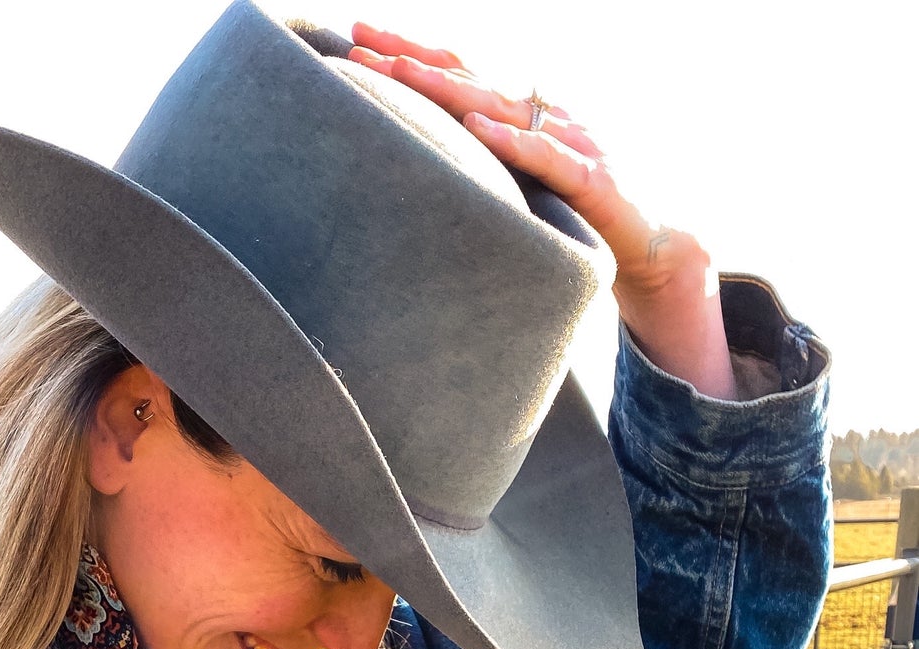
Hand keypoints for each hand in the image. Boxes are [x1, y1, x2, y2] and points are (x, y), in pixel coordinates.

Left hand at [349, 22, 737, 399]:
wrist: (655, 248)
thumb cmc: (580, 222)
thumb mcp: (517, 192)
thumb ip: (479, 173)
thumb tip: (418, 174)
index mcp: (523, 118)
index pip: (459, 76)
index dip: (410, 55)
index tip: (357, 39)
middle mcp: (544, 118)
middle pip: (469, 78)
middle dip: (411, 55)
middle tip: (357, 37)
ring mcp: (569, 143)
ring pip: (500, 107)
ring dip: (447, 87)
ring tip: (398, 69)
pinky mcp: (592, 181)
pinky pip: (549, 158)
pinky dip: (514, 143)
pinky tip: (478, 131)